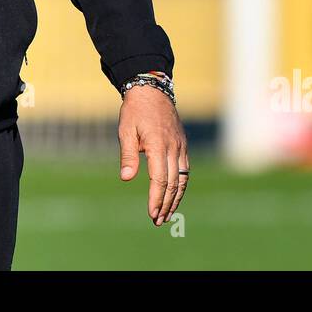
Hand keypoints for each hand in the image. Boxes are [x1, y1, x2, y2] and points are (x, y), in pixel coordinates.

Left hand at [118, 83, 188, 225]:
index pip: (160, 180)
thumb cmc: (135, 111)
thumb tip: (126, 178)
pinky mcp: (183, 145)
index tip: (151, 213)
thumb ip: (128, 155)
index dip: (156, 199)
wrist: (152, 90)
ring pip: (182, 179)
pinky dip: (181, 185)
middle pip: (173, 183)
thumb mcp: (126, 130)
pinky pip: (185, 170)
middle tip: (158, 220)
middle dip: (166, 204)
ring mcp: (181, 146)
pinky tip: (175, 195)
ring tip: (168, 214)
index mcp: (158, 145)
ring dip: (176, 199)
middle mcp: (174, 148)